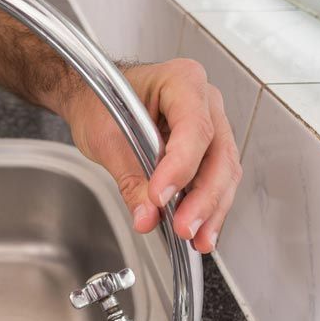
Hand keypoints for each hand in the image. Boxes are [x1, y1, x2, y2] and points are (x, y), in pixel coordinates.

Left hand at [61, 59, 240, 252]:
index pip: (193, 128)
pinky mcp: (207, 151)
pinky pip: (215, 180)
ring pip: (224, 172)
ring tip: (196, 239)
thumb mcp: (106, 138)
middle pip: (218, 154)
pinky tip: (200, 232)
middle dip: (203, 198)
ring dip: (211, 209)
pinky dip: (207, 207)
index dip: (180, 166)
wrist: (95, 97)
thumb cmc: (101, 101)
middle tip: (185, 229)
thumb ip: (130, 178)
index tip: (160, 197)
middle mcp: (206, 101)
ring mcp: (212, 125)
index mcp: (182, 81)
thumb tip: (147, 216)